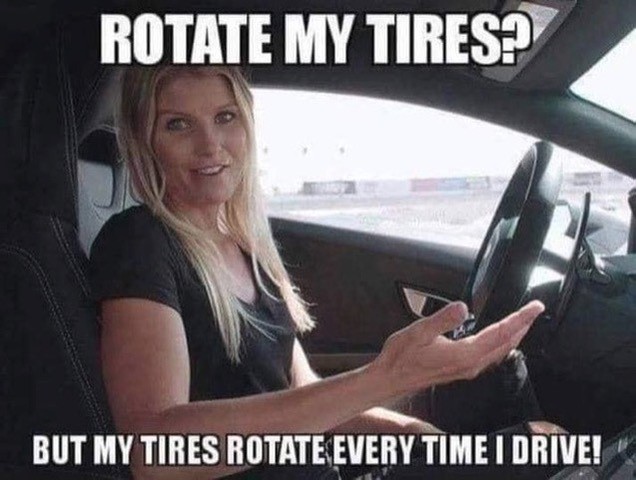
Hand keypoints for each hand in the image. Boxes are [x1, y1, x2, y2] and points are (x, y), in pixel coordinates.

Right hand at [371, 300, 544, 396]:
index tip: (534, 307)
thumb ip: (443, 319)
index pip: (500, 333)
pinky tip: (499, 339)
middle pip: (506, 343)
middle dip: (523, 326)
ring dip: (514, 335)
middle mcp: (469, 364)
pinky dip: (501, 343)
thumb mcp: (418, 332)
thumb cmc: (401, 358)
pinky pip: (490, 356)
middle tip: (535, 310)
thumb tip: (463, 307)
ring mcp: (467, 369)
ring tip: (523, 322)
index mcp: (463, 354)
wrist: (391, 379)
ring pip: (500, 351)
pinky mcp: (461, 370)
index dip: (520, 318)